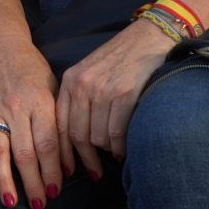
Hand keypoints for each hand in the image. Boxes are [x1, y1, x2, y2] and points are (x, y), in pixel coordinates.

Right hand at [0, 44, 64, 208]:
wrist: (2, 46)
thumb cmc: (33, 72)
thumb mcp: (55, 91)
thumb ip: (61, 125)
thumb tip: (68, 164)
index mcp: (41, 103)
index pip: (48, 144)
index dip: (53, 170)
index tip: (56, 191)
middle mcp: (17, 107)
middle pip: (25, 152)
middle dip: (33, 182)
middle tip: (40, 204)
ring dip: (4, 177)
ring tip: (10, 200)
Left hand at [55, 19, 172, 178]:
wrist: (149, 37)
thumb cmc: (121, 58)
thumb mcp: (90, 72)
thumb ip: (80, 98)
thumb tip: (78, 138)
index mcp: (70, 80)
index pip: (59, 123)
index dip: (63, 151)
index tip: (68, 169)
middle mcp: (82, 85)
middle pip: (77, 134)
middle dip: (86, 158)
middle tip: (95, 172)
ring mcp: (102, 89)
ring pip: (98, 137)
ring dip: (107, 151)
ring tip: (115, 153)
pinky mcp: (124, 94)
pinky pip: (117, 132)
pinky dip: (121, 146)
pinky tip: (125, 148)